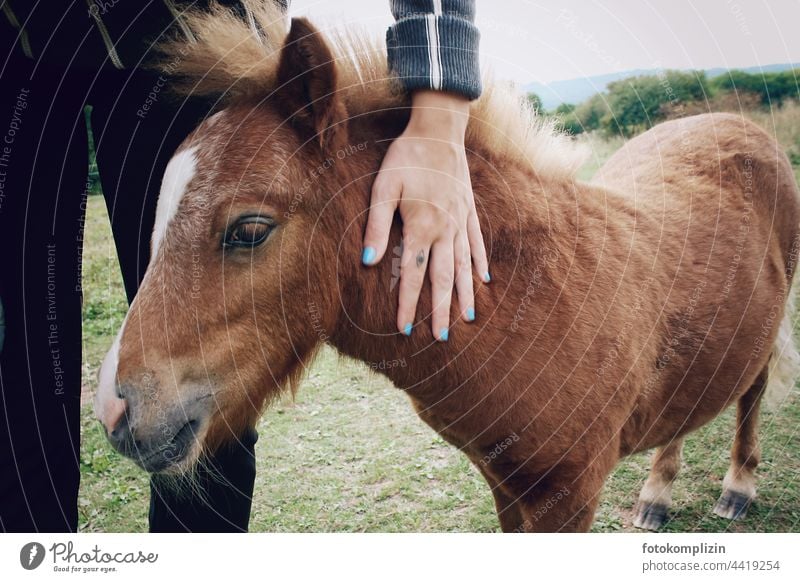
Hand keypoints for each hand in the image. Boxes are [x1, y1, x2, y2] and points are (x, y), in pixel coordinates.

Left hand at [362, 90, 489, 340]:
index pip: (414, 275)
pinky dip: (480, 263)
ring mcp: (461, 221)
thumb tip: (370, 261)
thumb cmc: (406, 157)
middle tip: (443, 337)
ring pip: (464, 266)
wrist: (439, 129)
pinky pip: (477, 243)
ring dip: (465, 294)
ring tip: (469, 318)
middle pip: (444, 278)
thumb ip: (377, 225)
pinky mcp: (470, 210)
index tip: (406, 329)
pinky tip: (484, 279)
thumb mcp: (383, 187)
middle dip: (442, 310)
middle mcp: (445, 230)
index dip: (409, 304)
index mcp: (422, 227)